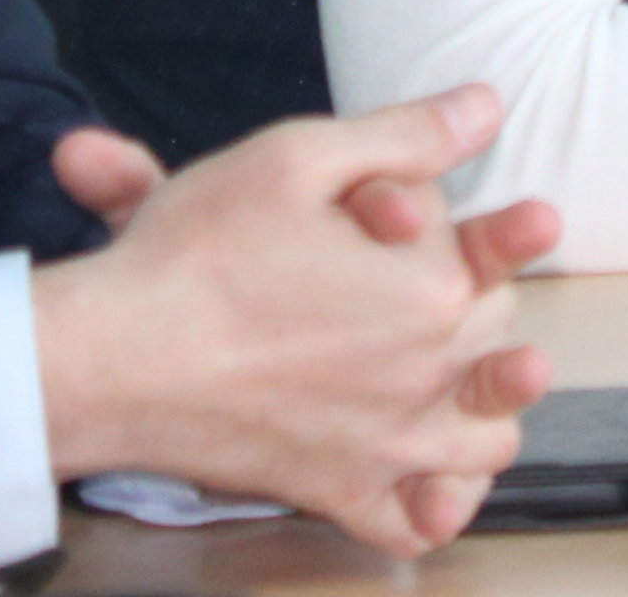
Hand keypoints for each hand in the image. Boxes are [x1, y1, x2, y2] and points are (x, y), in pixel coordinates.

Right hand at [30, 86, 560, 555]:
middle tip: (433, 284)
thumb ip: (407, 133)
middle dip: (475, 305)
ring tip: (462, 386)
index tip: (516, 222)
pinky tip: (429, 484)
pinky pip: (418, 522)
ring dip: (485, 410)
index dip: (493, 230)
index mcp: (434, 289)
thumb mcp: (300, 157)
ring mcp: (388, 446)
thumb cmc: (196, 254)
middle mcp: (428, 374)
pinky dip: (434, 506)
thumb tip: (487, 106)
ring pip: (486, 441)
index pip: (493, 256)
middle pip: (493, 338)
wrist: (111, 357)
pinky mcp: (339, 493)